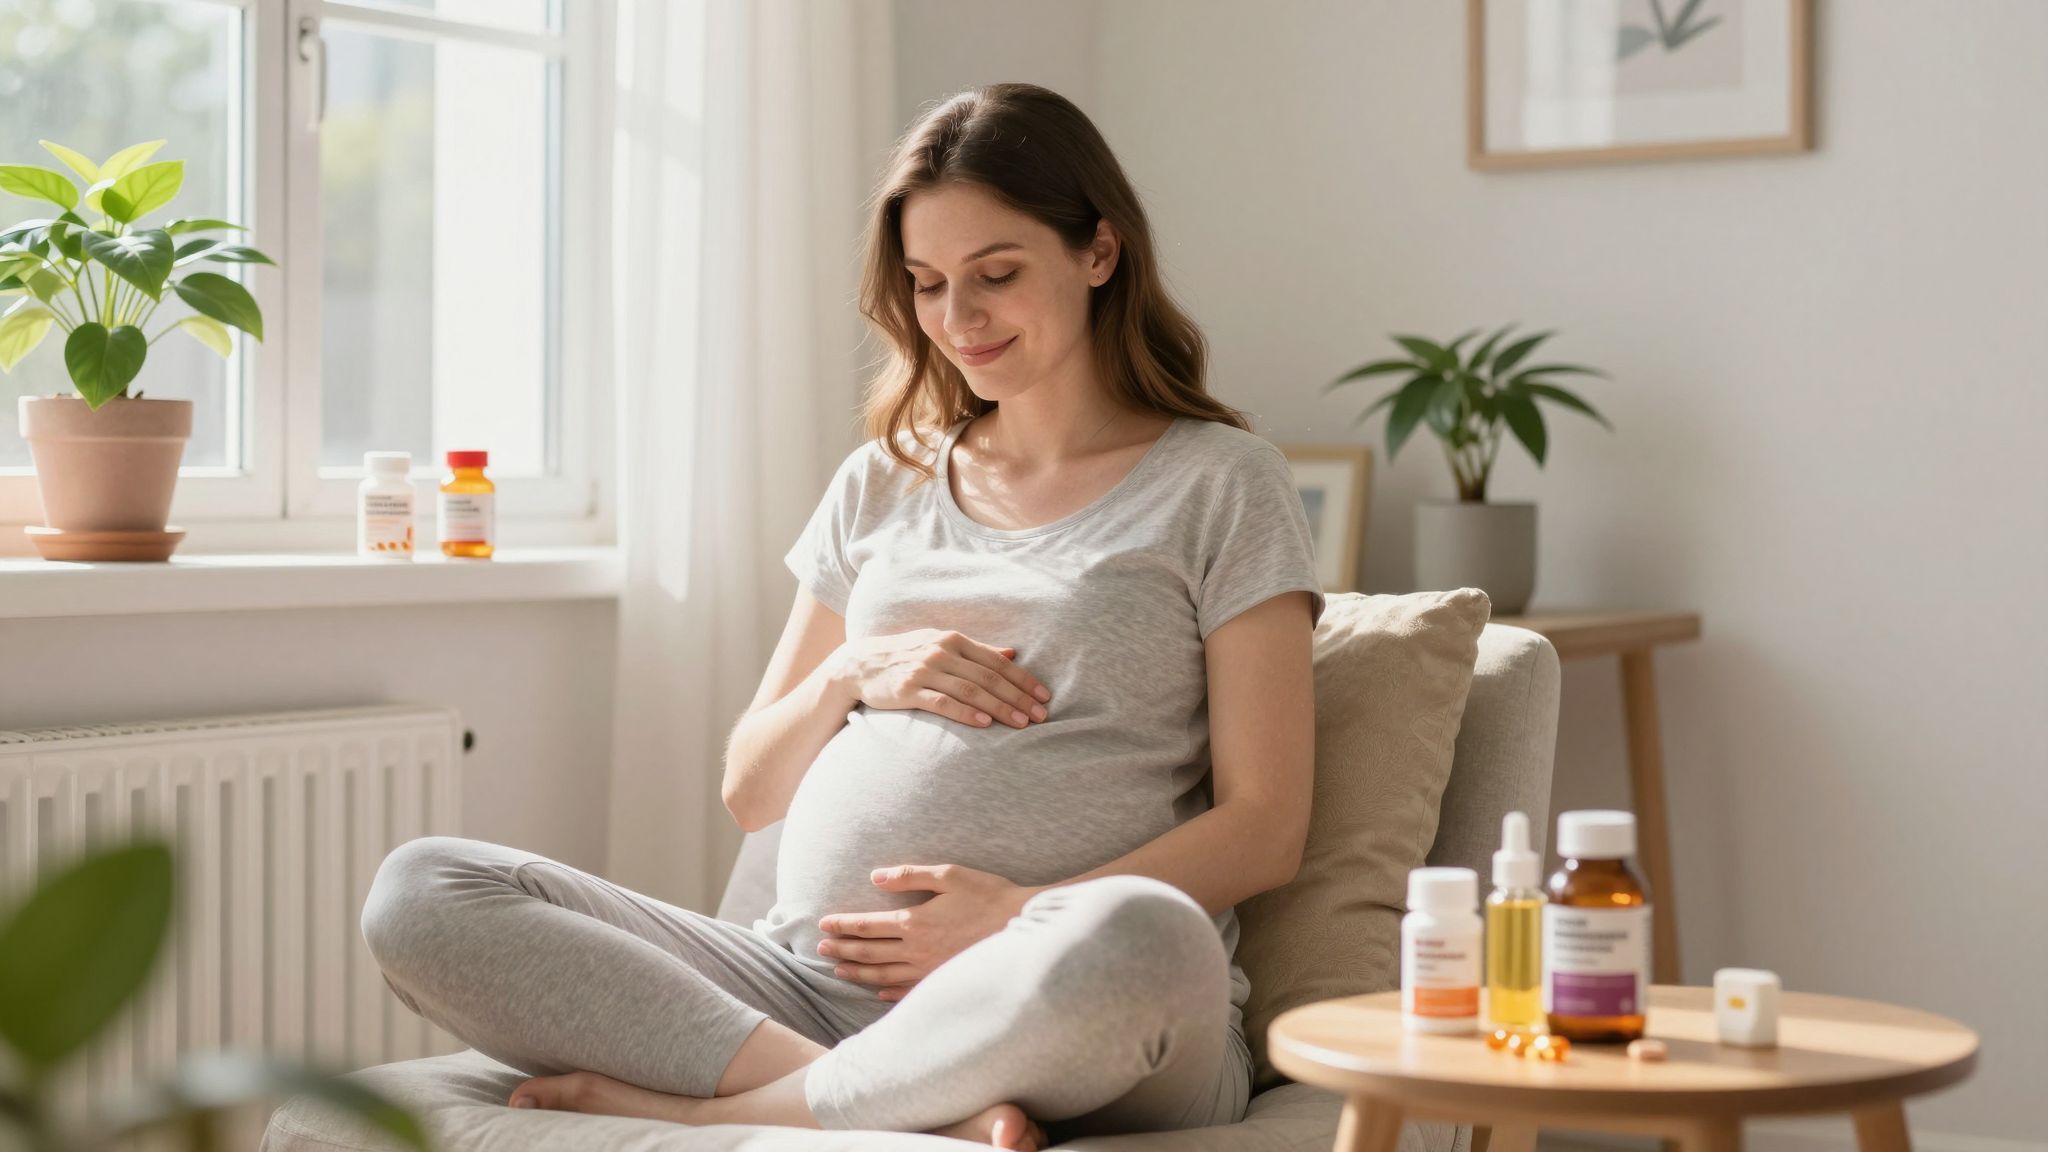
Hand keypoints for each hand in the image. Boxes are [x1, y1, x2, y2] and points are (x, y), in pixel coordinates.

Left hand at [817, 864, 1041, 1000]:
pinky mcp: (943, 981)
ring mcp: (929, 970)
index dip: (843, 925)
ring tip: (839, 970)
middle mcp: (917, 949)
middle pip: (870, 951)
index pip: (867, 924)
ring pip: (883, 974)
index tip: (823, 925)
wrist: (1023, 926)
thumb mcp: (949, 875)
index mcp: (915, 921)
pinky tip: (878, 992)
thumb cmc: (987, 895)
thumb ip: (909, 875)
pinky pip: (908, 991)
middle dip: (843, 949)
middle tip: (821, 949)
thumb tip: (875, 877)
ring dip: (858, 971)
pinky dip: (889, 992)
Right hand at [829, 630, 1051, 729]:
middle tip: (1041, 715)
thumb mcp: (941, 646)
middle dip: (1018, 696)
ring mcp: (924, 670)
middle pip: (988, 677)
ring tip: (1021, 723)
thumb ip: (977, 651)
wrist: (860, 664)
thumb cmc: (908, 655)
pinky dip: (966, 712)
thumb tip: (1013, 653)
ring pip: (971, 690)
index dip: (1023, 678)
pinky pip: (943, 702)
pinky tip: (984, 723)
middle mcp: (941, 652)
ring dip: (999, 707)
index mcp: (953, 640)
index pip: (996, 661)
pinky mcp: (908, 689)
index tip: (1044, 695)